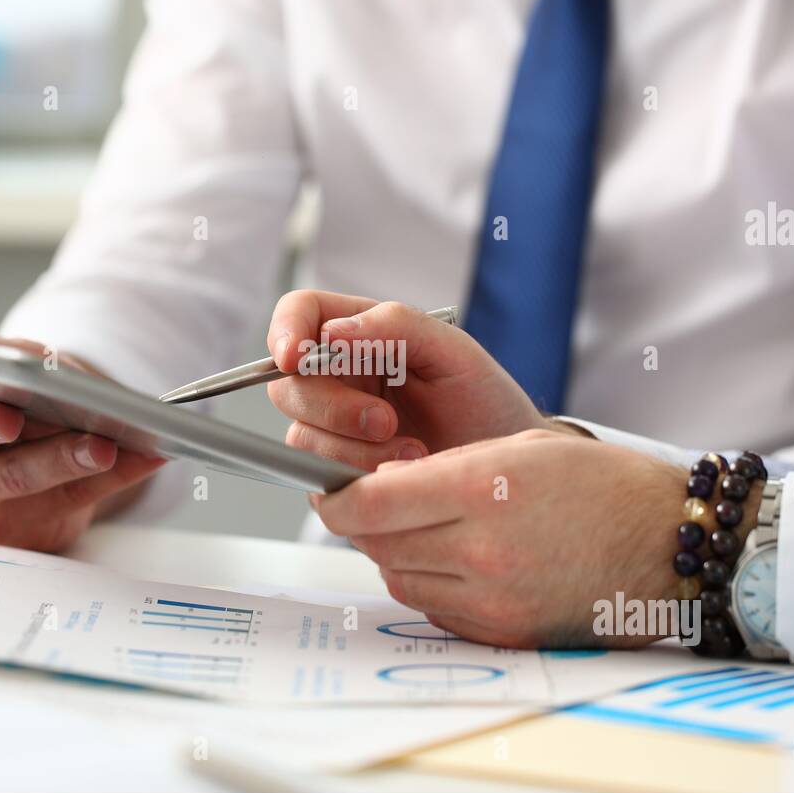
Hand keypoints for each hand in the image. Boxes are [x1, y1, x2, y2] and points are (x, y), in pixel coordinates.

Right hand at [0, 327, 163, 551]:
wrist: (41, 452)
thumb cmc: (13, 395)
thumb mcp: (5, 366)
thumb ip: (5, 357)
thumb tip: (34, 363)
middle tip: (10, 419)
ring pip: (18, 476)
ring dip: (63, 457)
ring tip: (102, 445)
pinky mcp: (21, 526)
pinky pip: (72, 497)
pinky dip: (115, 474)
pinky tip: (145, 456)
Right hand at [266, 291, 552, 469]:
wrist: (507, 475)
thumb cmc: (487, 407)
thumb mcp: (455, 353)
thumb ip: (396, 327)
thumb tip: (332, 330)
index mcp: (362, 335)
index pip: (300, 315)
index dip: (286, 330)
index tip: (295, 355)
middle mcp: (341, 380)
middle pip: (289, 384)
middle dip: (333, 407)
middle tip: (386, 421)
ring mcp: (335, 430)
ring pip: (301, 435)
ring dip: (351, 449)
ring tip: (412, 453)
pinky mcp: (338, 474)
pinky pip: (317, 476)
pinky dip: (354, 477)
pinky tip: (398, 474)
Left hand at [311, 429, 686, 648]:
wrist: (669, 544)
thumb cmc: (603, 486)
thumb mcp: (519, 448)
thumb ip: (443, 469)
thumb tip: (381, 485)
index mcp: (480, 491)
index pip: (368, 503)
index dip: (336, 495)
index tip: (330, 487)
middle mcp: (479, 550)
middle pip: (376, 544)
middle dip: (364, 521)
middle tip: (373, 500)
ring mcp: (490, 598)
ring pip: (398, 578)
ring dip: (393, 554)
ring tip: (421, 528)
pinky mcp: (502, 631)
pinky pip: (433, 608)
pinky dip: (427, 584)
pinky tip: (453, 559)